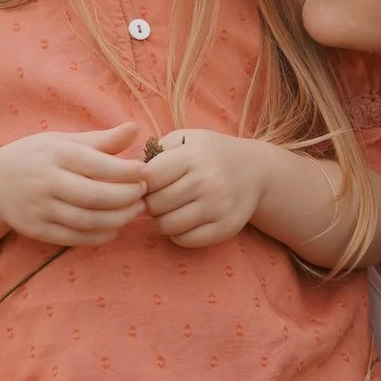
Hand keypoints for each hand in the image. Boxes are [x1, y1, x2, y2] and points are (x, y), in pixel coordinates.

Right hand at [0, 123, 147, 247]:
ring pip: (87, 220)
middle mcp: (45, 181)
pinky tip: (114, 228)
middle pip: (95, 196)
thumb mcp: (63, 141)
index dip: (127, 171)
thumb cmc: (36, 157)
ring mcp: (39, 208)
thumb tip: (135, 129)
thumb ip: (100, 140)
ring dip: (118, 219)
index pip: (97, 164)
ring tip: (135, 211)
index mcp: (55, 154)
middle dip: (127, 198)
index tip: (146, 173)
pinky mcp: (36, 230)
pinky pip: (74, 237)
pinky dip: (99, 236)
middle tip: (144, 195)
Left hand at [142, 128, 268, 247]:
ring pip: (167, 226)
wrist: (255, 171)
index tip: (146, 183)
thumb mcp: (185, 139)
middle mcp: (207, 181)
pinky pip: (185, 240)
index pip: (148, 178)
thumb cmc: (210, 154)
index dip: (140, 183)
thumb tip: (124, 175)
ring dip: (161, 221)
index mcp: (193, 156)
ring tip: (169, 210)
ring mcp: (218, 207)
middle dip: (150, 204)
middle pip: (155, 205)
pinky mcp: (226, 228)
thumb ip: (154, 153)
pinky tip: (184, 221)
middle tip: (158, 198)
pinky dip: (178, 234)